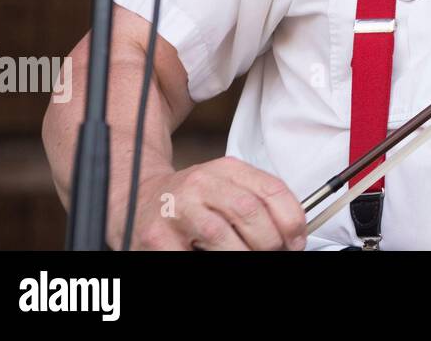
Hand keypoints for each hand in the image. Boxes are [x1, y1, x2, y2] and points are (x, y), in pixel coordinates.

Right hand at [123, 156, 307, 250]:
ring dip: (244, 255)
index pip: (271, 190)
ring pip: (222, 236)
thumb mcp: (226, 188)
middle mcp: (201, 183)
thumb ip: (257, 202)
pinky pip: (192, 256)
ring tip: (249, 260)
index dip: (291, 220)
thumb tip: (291, 234)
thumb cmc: (189, 201)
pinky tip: (213, 259)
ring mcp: (177, 209)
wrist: (135, 199)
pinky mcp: (156, 236)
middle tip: (274, 254)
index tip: (296, 241)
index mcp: (226, 169)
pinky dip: (211, 261)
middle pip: (249, 212)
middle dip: (269, 242)